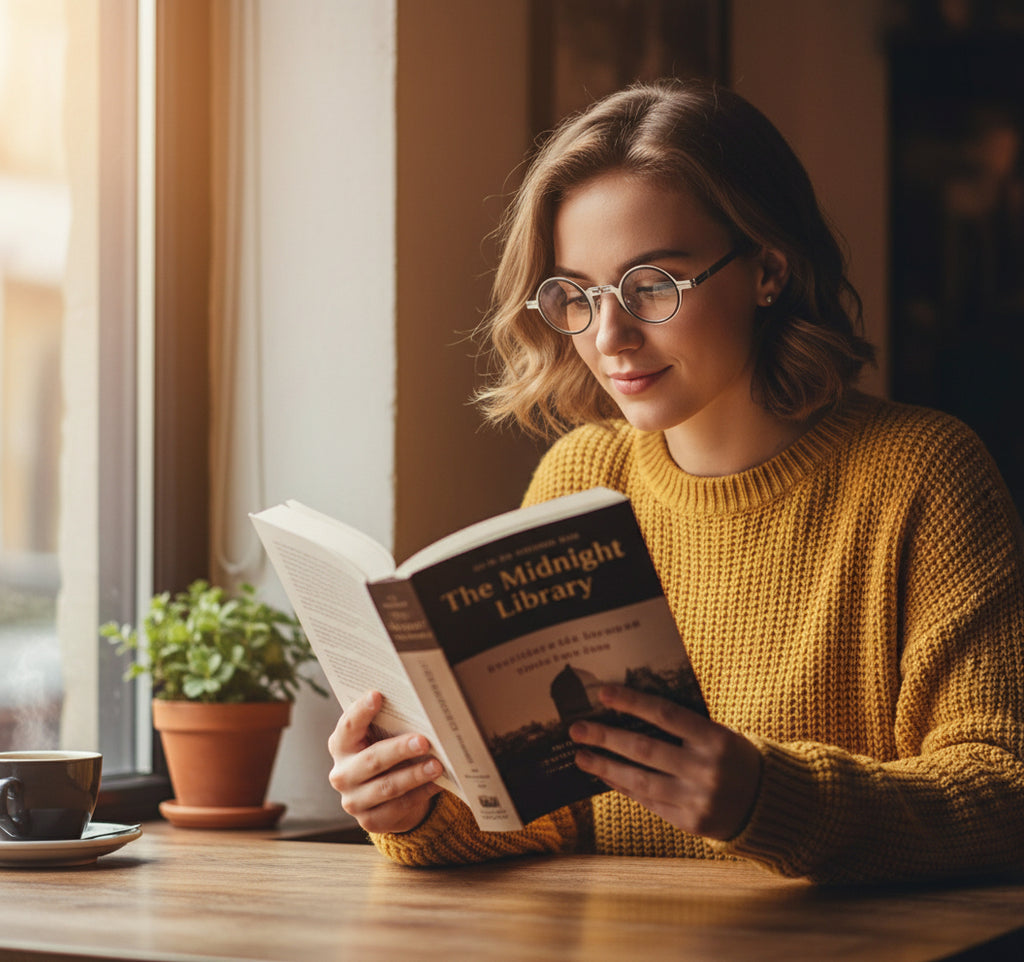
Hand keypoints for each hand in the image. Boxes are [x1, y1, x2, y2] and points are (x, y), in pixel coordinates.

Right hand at [327, 690, 443, 833]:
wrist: (382, 797)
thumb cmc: (382, 752)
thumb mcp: (379, 737)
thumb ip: (387, 723)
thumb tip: (418, 705)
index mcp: (341, 746)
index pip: (348, 726)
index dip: (361, 711)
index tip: (377, 695)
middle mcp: (342, 774)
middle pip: (371, 760)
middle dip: (399, 750)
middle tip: (423, 740)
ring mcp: (354, 800)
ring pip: (387, 787)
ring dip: (414, 775)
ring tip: (437, 765)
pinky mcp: (370, 820)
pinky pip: (399, 806)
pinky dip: (421, 793)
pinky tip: (437, 783)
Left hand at [569, 685, 762, 840]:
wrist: (770, 805)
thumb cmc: (735, 759)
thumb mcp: (720, 735)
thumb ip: (684, 728)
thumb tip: (631, 713)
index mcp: (716, 739)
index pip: (666, 714)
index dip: (633, 702)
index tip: (603, 693)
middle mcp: (706, 769)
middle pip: (645, 749)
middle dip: (606, 737)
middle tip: (577, 728)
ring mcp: (698, 799)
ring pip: (641, 781)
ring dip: (606, 766)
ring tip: (580, 756)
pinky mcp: (691, 823)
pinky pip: (649, 802)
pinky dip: (624, 787)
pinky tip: (605, 775)